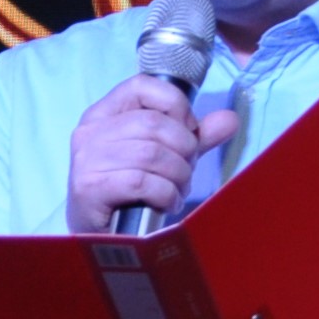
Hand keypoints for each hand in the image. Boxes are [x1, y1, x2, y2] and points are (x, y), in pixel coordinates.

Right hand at [68, 74, 238, 233]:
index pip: (142, 85)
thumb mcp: (166, 156)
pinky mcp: (89, 188)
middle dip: (184, 149)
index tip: (188, 131)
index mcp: (104, 114)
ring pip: (152, 154)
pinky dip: (166, 194)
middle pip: (155, 124)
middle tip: (186, 170)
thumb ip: (194, 136)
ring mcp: (87, 159)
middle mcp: (91, 131)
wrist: (100, 234)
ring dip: (178, 175)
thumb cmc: (132, 189)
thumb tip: (230, 119)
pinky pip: (142, 182)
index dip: (176, 105)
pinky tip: (167, 203)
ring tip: (178, 189)